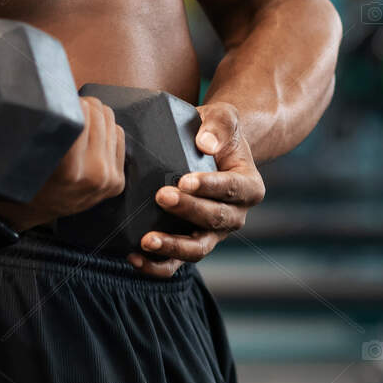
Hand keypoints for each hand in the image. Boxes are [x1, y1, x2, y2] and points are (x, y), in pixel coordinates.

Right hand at [0, 96, 124, 230]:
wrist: (28, 214)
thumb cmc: (22, 180)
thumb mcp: (27, 154)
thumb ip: (47, 128)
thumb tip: (59, 93)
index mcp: (70, 170)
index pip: (81, 115)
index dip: (69, 101)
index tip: (60, 98)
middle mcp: (95, 175)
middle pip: (99, 114)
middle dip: (83, 105)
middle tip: (68, 108)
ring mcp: (109, 179)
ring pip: (111, 122)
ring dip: (95, 116)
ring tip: (77, 121)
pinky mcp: (117, 182)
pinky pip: (119, 137)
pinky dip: (105, 131)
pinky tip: (89, 137)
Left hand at [128, 101, 263, 278]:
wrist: (209, 148)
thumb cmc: (215, 130)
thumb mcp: (223, 117)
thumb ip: (218, 126)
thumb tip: (204, 143)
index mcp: (249, 187)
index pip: (232, 189)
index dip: (210, 187)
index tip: (185, 180)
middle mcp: (235, 215)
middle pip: (214, 220)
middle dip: (188, 211)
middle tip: (161, 196)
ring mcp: (213, 234)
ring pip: (197, 249)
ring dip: (172, 247)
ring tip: (147, 240)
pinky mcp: (191, 243)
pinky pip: (176, 263)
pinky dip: (156, 265)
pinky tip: (133, 257)